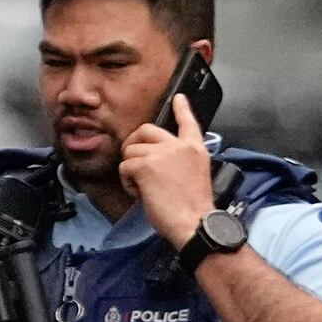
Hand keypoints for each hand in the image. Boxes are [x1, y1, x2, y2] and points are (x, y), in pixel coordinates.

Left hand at [123, 95, 216, 248]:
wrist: (195, 223)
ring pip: (131, 151)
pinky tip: (139, 193)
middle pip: (146, 129)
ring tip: (141, 187)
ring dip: (130, 169)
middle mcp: (178, 146)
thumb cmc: (194, 209)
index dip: (181, 109)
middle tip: (132, 160)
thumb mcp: (196, 176)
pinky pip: (125, 167)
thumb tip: (158, 165)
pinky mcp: (146, 166)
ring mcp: (161, 154)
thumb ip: (180, 163)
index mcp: (195, 149)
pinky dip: (126, 182)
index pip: (188, 122)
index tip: (178, 98)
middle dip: (133, 142)